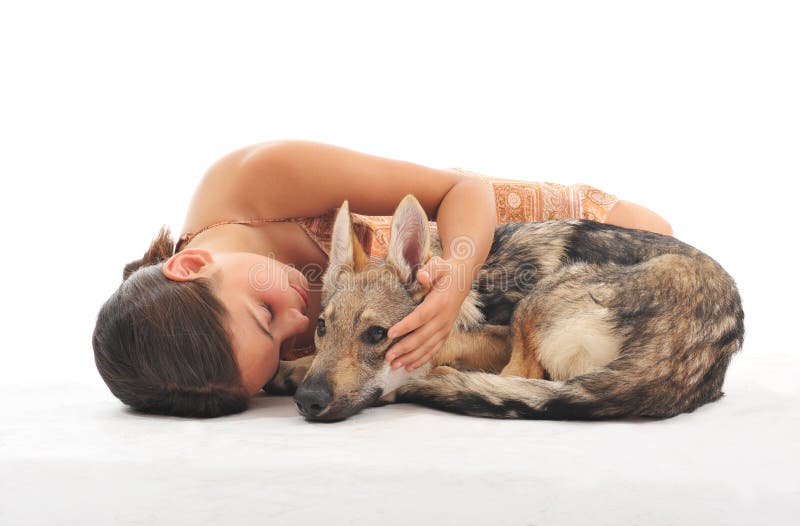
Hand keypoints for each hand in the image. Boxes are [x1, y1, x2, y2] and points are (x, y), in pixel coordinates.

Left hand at [385, 256, 466, 370]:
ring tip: (394, 365)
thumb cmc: (445, 271)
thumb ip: (430, 269)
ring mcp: (445, 328)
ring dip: (410, 358)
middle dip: (404, 348)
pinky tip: (409, 367)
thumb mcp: (439, 265)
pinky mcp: (445, 333)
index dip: (406, 326)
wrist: (462, 278)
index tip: (390, 333)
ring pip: (427, 347)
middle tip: (388, 357)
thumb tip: (421, 276)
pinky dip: (422, 359)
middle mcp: (444, 318)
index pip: (420, 317)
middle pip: (422, 337)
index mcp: (439, 303)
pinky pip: (434, 349)